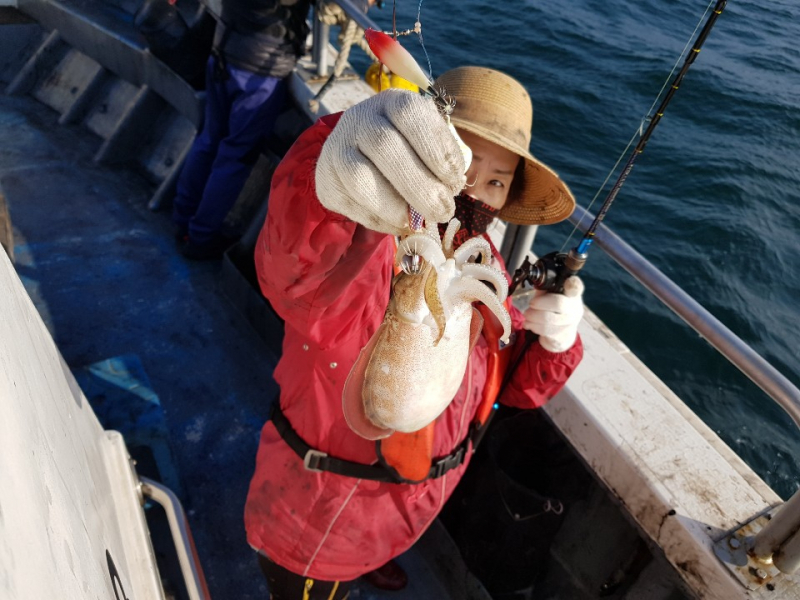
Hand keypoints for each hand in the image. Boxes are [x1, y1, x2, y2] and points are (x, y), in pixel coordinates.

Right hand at [315, 89, 466, 234]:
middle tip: (443, 211)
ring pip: (359, 178)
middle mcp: (359, 119)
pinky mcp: (325, 179)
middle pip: (384, 147)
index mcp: (391, 102)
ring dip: (394, 206)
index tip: (454, 180)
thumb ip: (440, 161)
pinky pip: (350, 204)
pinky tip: (398, 223)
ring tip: (417, 221)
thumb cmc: (407, 149)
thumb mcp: (428, 142)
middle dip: (420, 186)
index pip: (410, 114)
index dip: (435, 149)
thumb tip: (446, 192)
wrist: (361, 155)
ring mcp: (336, 148)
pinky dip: (379, 220)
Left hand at [522, 276, 584, 352]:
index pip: (576, 287)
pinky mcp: (562, 335)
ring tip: (527, 315)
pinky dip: (533, 326)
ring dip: (532, 316)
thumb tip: (536, 283)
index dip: (573, 284)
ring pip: (548, 319)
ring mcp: (570, 323)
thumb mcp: (550, 296)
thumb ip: (544, 289)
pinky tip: (529, 324)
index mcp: (572, 294)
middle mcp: (575, 308)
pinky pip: (545, 331)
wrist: (562, 333)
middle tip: (531, 303)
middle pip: (558, 303)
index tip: (568, 282)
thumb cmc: (553, 309)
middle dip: (539, 303)